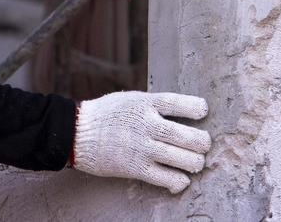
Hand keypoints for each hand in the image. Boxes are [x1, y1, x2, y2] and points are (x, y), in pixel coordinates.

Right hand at [70, 91, 211, 193]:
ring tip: (192, 162)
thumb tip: (183, 112)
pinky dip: (180, 181)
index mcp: (145, 104)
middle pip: (192, 138)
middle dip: (203, 143)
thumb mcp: (130, 99)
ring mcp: (143, 148)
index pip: (181, 104)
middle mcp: (147, 125)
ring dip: (195, 162)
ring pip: (186, 160)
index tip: (203, 111)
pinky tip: (178, 178)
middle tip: (201, 144)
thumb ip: (154, 105)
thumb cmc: (106, 114)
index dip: (197, 108)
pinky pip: (170, 179)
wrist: (77, 133)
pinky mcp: (137, 168)